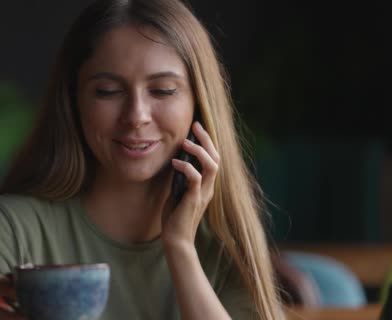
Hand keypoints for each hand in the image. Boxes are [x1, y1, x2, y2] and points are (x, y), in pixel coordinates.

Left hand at [162, 121, 219, 245]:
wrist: (176, 240)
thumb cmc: (175, 218)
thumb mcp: (178, 193)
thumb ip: (180, 179)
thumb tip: (176, 162)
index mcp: (206, 186)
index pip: (213, 159)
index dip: (207, 142)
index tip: (197, 128)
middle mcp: (209, 188)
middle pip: (216, 158)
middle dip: (206, 139)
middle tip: (195, 126)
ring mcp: (203, 194)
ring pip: (211, 166)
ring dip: (199, 151)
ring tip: (185, 142)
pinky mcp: (194, 200)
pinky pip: (195, 179)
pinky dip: (187, 167)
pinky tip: (175, 163)